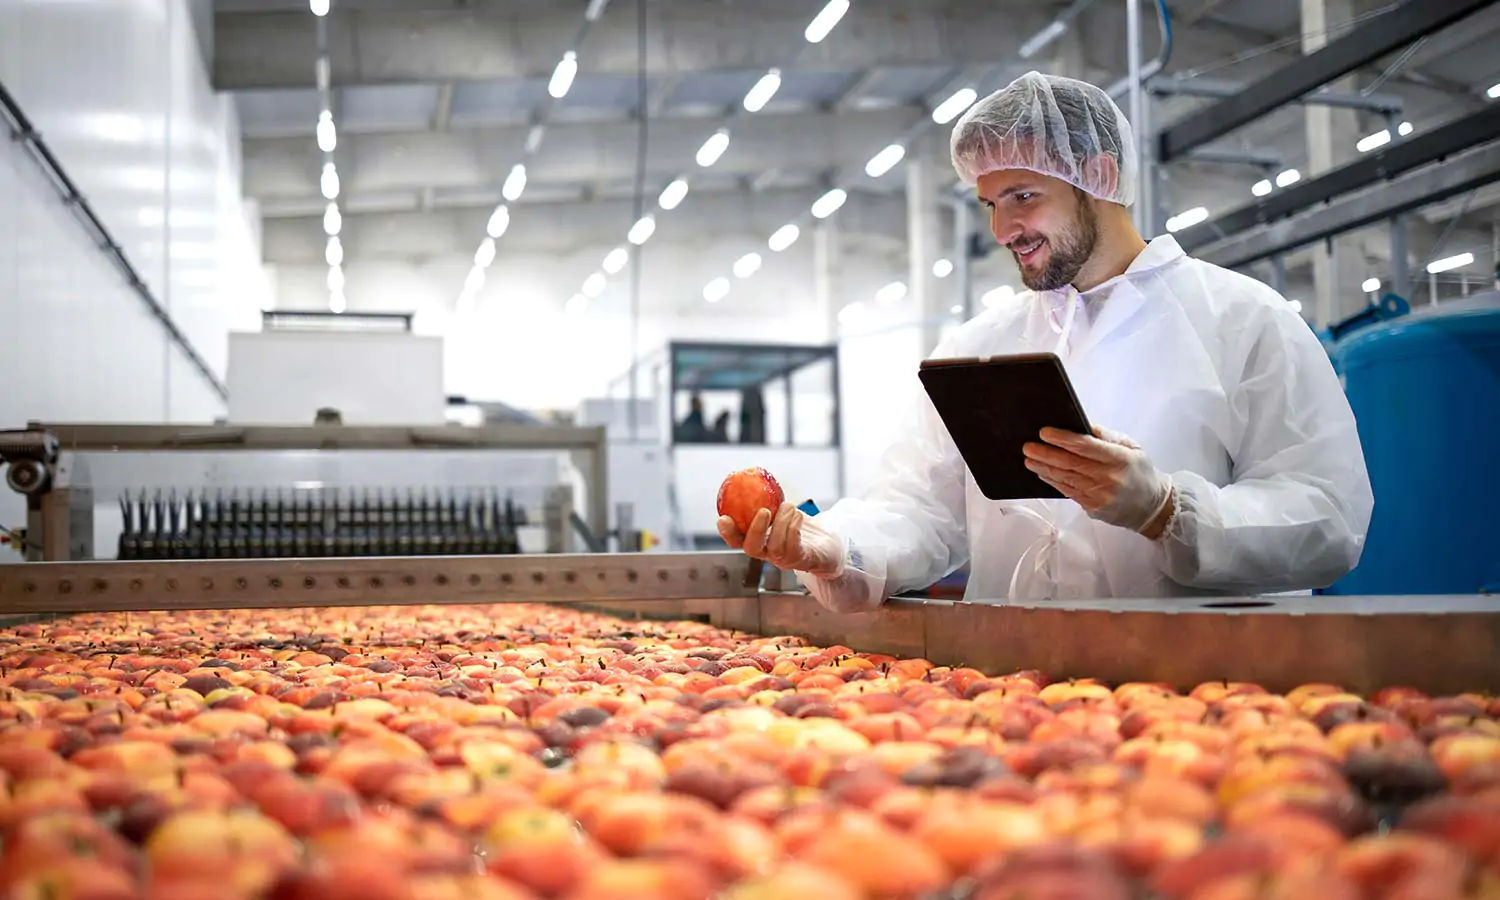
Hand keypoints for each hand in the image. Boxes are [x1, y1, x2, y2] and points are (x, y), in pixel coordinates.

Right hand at [718, 501, 844, 576]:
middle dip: (756, 530)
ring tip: (789, 507)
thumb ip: (768, 499)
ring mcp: (785, 559)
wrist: (827, 543)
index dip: (727, 532)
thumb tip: (755, 477)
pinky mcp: (802, 560)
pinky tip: (797, 516)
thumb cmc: (800, 525)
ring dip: (782, 523)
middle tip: (764, 511)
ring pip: (775, 547)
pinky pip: (794, 547)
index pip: (736, 541)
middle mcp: (768, 553)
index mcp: (759, 540)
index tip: (723, 518)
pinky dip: (794, 528)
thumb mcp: (782, 509)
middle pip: (751, 549)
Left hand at [1022, 426, 1173, 535]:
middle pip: (1071, 463)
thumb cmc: (1140, 472)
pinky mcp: (1092, 507)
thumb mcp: (1132, 447)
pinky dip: (1053, 481)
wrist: (1151, 506)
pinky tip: (1042, 473)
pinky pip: (1068, 491)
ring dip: (1044, 468)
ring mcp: (1099, 495)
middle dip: (1046, 454)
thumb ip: (1107, 436)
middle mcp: (1109, 478)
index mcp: (1120, 459)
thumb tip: (1083, 425)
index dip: (1063, 439)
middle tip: (1028, 446)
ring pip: (1066, 478)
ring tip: (1029, 459)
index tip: (1045, 432)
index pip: (1086, 446)